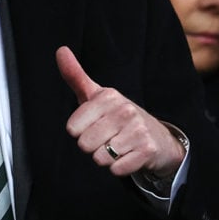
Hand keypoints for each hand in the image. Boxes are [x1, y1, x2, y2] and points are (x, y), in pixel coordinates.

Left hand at [56, 46, 185, 177]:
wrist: (158, 136)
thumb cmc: (118, 116)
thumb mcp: (97, 95)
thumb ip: (75, 75)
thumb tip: (60, 50)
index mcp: (108, 96)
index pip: (72, 128)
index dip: (80, 131)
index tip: (94, 125)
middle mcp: (125, 110)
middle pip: (85, 145)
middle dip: (92, 146)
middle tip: (107, 137)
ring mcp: (138, 130)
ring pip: (100, 158)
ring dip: (106, 157)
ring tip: (118, 146)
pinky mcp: (147, 150)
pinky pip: (116, 169)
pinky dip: (119, 167)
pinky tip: (128, 156)